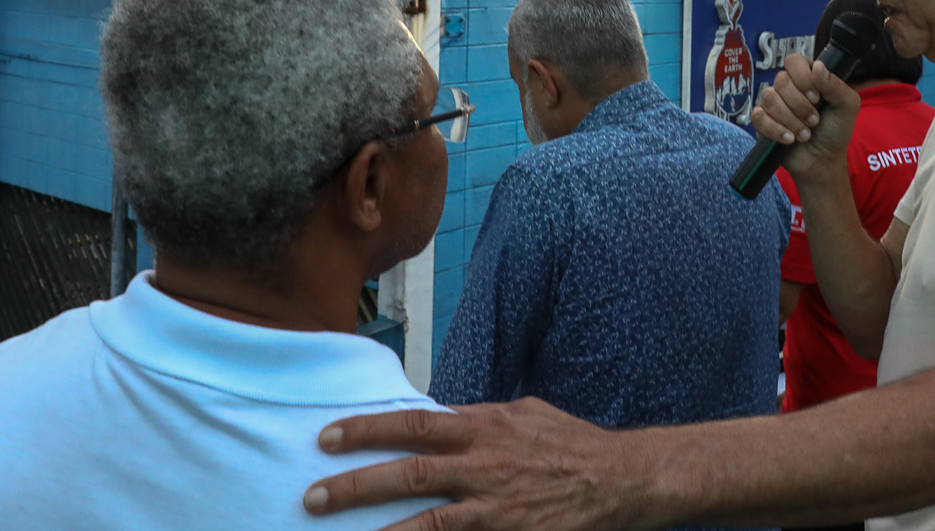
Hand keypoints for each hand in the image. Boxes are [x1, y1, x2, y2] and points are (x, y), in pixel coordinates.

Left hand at [304, 398, 654, 530]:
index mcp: (485, 425)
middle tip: (311, 494)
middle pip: (409, 470)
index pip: (415, 423)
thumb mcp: (524, 415)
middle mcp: (485, 462)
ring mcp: (496, 504)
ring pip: (425, 519)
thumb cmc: (572, 445)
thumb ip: (480, 419)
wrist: (622, 479)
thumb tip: (440, 418)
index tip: (328, 436)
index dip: (368, 428)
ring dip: (376, 529)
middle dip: (356, 482)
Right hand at [749, 52, 860, 179]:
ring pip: (769, 98)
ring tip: (805, 134)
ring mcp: (772, 103)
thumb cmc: (835, 130)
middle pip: (781, 81)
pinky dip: (777, 130)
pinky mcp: (761, 121)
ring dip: (791, 120)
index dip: (803, 78)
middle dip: (800, 105)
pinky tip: (790, 139)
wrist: (823, 160)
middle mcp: (786, 87)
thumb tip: (817, 66)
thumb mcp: (846, 106)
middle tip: (814, 121)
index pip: (794, 61)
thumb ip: (835, 85)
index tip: (817, 97)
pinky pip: (759, 117)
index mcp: (806, 77)